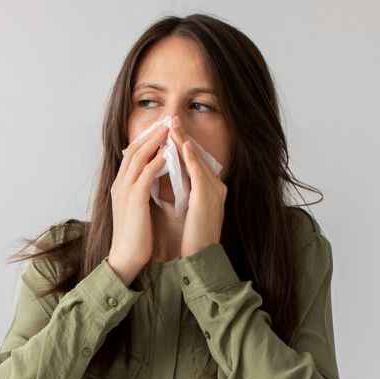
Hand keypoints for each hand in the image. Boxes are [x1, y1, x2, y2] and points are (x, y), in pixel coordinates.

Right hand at [109, 123, 168, 285]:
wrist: (126, 257)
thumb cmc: (135, 237)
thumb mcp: (137, 209)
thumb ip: (142, 192)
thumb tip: (154, 181)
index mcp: (120, 186)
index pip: (131, 155)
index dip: (146, 140)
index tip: (160, 130)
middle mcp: (119, 184)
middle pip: (134, 150)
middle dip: (151, 134)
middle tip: (167, 121)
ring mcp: (125, 190)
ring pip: (139, 157)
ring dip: (155, 141)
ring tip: (169, 130)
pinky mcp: (134, 199)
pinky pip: (146, 173)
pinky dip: (158, 161)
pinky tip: (170, 153)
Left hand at [168, 118, 226, 258]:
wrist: (201, 258)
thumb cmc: (191, 238)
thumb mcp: (185, 209)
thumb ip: (180, 191)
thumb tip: (163, 177)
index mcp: (210, 190)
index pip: (195, 161)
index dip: (182, 145)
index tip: (170, 131)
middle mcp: (216, 186)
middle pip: (197, 155)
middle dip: (183, 136)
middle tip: (171, 119)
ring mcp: (214, 190)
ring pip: (197, 159)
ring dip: (184, 140)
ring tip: (172, 125)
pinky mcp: (208, 197)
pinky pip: (198, 172)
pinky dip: (190, 157)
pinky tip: (181, 145)